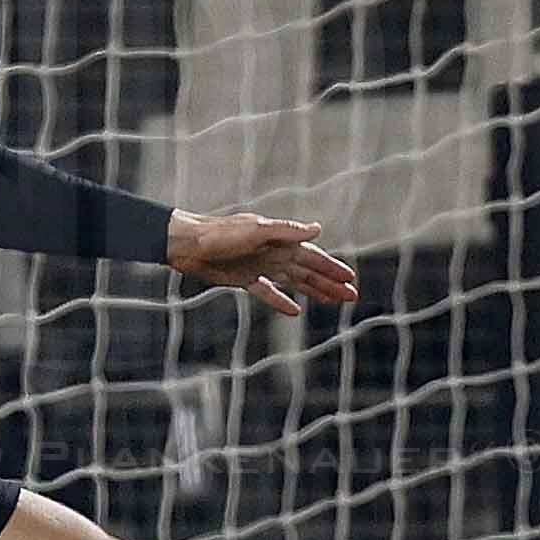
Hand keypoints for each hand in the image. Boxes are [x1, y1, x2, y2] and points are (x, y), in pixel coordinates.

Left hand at [167, 210, 357, 318]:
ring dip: (313, 291)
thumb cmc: (220, 233)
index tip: (351, 279)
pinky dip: (281, 301)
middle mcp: (274, 254)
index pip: (313, 256)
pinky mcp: (245, 279)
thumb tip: (317, 229)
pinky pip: (268, 292)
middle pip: (308, 271)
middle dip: (330, 283)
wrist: (188, 244)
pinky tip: (295, 310)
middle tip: (352, 296)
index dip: (332, 268)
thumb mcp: (256, 230)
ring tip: (332, 301)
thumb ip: (287, 231)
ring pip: (294, 282)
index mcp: (281, 241)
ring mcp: (260, 267)